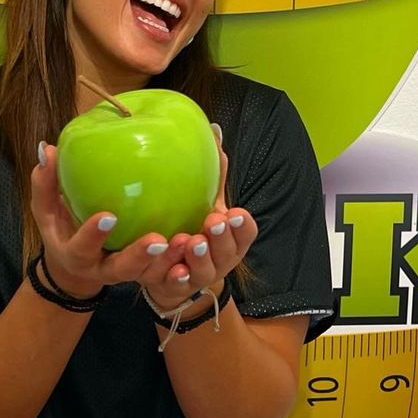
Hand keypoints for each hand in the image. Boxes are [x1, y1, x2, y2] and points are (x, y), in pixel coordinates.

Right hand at [29, 141, 224, 298]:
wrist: (78, 263)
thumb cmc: (63, 226)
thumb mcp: (48, 209)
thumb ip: (46, 183)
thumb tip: (47, 148)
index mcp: (79, 255)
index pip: (83, 248)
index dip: (93, 235)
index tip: (108, 216)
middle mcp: (105, 269)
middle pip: (124, 269)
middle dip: (141, 256)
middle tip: (158, 238)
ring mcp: (129, 272)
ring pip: (152, 273)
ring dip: (170, 259)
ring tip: (188, 239)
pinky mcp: (150, 269)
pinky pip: (169, 267)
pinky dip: (186, 256)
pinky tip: (203, 234)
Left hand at [139, 124, 256, 312]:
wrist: (172, 271)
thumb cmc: (192, 227)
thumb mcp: (204, 199)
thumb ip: (212, 170)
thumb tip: (213, 129)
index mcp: (231, 237)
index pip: (246, 232)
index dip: (243, 225)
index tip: (236, 211)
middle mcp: (220, 259)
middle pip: (228, 252)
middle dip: (222, 238)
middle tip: (212, 222)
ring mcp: (200, 276)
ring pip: (205, 270)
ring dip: (200, 258)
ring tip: (192, 243)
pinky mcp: (176, 287)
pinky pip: (177, 286)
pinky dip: (177, 278)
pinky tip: (173, 269)